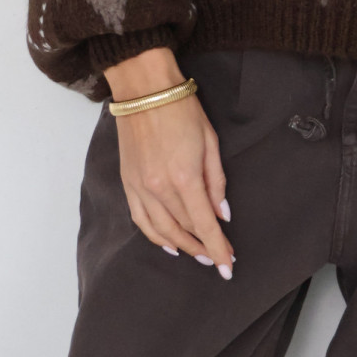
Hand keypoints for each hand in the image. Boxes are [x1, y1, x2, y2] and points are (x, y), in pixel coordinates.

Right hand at [105, 47, 234, 278]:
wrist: (145, 90)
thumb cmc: (183, 110)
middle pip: (184, 230)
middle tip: (218, 258)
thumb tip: (223, 214)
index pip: (205, 224)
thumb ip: (216, 182)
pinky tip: (167, 243)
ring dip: (181, 246)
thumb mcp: (210, 142)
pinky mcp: (128, 183)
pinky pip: (141, 220)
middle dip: (203, 248)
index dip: (218, 248)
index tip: (228, 267)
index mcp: (184, 178)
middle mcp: (159, 189)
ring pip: (161, 231)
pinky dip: (154, 236)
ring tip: (197, 254)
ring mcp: (140, 188)